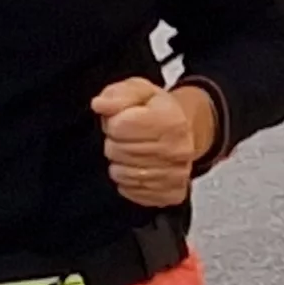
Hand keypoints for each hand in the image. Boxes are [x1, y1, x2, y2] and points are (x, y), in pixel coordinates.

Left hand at [93, 78, 215, 207]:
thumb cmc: (158, 111)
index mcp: (171, 120)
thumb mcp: (138, 91)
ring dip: (120, 163)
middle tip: (127, 138)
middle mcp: (178, 149)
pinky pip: (132, 192)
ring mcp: (177, 174)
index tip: (122, 120)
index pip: (119, 127)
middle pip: (118, 152)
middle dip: (115, 143)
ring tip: (132, 152)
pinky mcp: (172, 193)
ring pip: (123, 175)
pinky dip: (128, 182)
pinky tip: (138, 167)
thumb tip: (100, 105)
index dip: (113, 123)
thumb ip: (117, 95)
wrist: (183, 130)